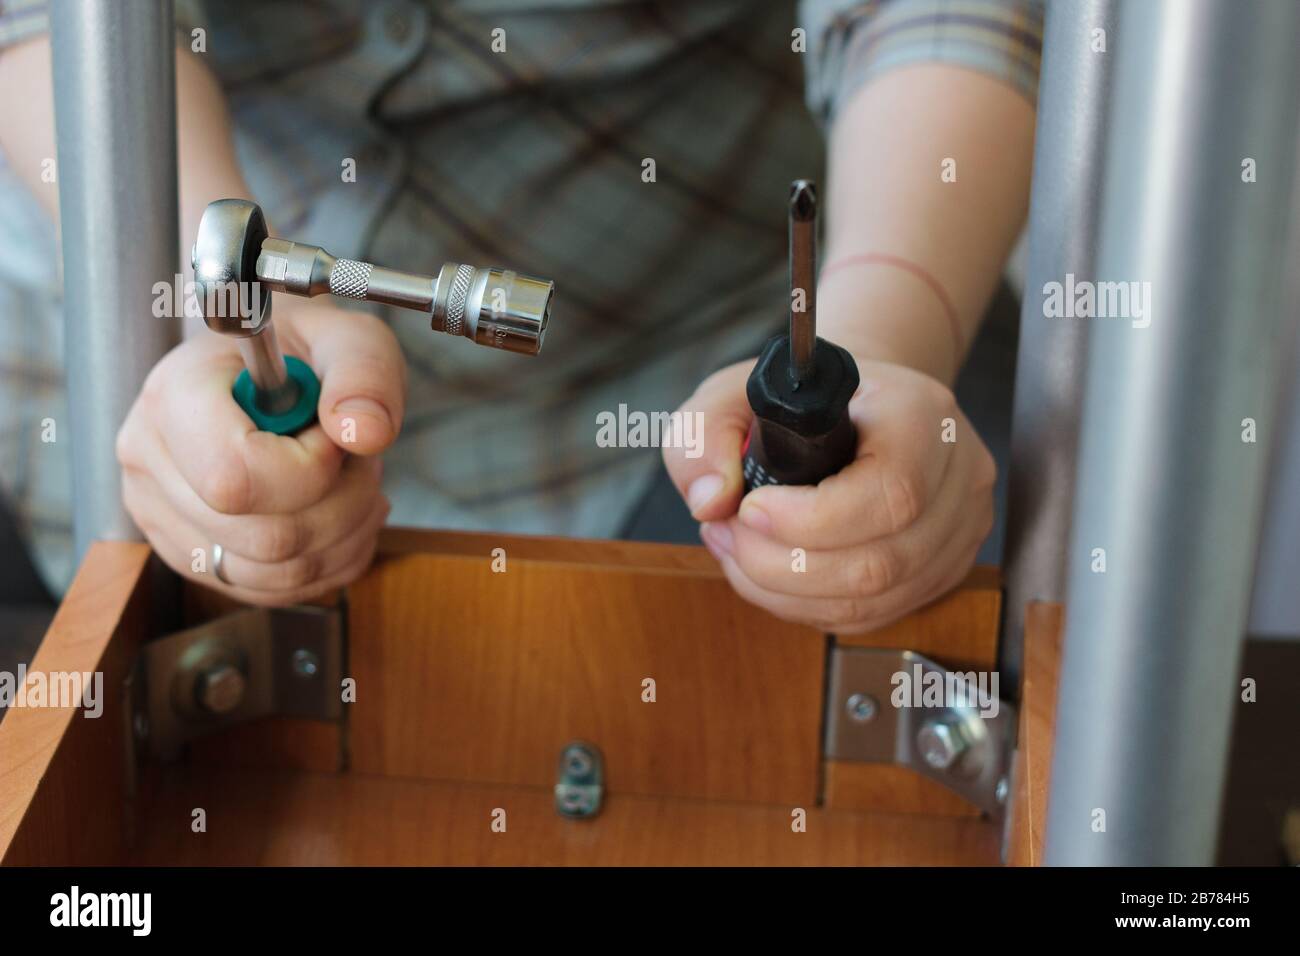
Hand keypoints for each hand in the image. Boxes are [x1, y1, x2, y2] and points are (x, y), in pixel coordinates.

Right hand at [117, 304, 404, 605]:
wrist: (269, 366)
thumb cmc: (299, 349)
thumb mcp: (346, 336)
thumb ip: (362, 374)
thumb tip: (363, 433)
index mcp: (173, 398)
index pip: (235, 478)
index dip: (309, 470)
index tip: (330, 436)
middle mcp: (151, 463)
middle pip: (264, 539)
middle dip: (340, 504)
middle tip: (355, 460)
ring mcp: (164, 517)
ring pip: (275, 574)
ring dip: (342, 535)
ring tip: (351, 482)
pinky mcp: (192, 554)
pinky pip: (273, 590)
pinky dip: (329, 562)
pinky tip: (341, 515)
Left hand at [663, 356, 994, 632]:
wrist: (860, 405)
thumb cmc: (804, 398)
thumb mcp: (737, 390)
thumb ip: (705, 433)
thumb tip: (710, 500)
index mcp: (923, 416)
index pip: (891, 493)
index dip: (812, 521)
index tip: (751, 509)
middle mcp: (956, 475)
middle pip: (880, 563)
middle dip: (783, 566)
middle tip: (727, 535)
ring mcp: (958, 529)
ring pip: (873, 600)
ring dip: (786, 591)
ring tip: (739, 550)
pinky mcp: (942, 570)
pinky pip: (871, 614)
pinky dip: (807, 605)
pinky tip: (771, 571)